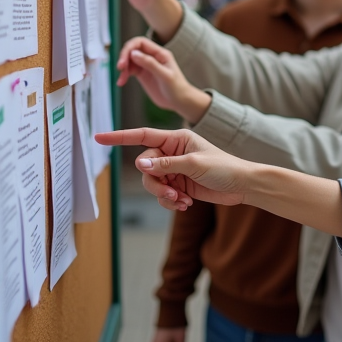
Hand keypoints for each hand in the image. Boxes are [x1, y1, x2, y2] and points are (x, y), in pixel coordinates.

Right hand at [94, 127, 256, 210]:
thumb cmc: (224, 167)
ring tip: (181, 201)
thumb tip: (140, 163)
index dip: (119, 137)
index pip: (141, 136)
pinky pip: (162, 194)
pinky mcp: (179, 185)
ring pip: (152, 183)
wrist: (242, 186)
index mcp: (176, 139)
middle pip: (145, 167)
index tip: (99, 138)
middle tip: (170, 193)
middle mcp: (172, 152)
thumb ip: (165, 165)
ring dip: (163, 195)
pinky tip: (185, 205)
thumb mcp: (193, 164)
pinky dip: (170, 202)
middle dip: (154, 183)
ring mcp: (174, 169)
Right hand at [117, 37, 210, 121]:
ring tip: (121, 80)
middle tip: (120, 68)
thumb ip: (150, 64)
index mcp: (160, 53)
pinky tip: (121, 82)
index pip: (140, 42)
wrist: (180, 101)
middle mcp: (152, 57)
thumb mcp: (165, 76)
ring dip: (123, 68)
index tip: (123, 60)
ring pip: (129, 60)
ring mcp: (147, 65)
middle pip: (133, 49)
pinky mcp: (143, 74)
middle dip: (124, 57)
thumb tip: (133, 53)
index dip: (129, 47)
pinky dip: (124, 75)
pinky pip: (129, 70)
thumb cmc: (177, 88)